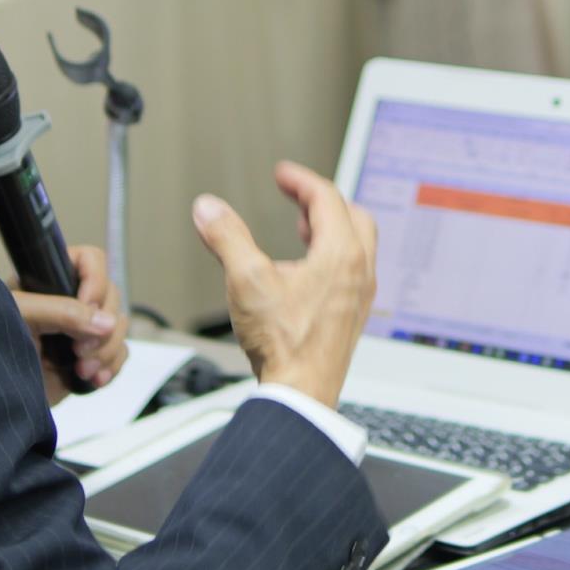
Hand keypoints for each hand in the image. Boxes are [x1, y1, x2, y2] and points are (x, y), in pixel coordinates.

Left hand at [11, 244, 128, 406]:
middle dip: (102, 328)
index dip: (96, 281)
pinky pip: (119, 353)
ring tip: (82, 369)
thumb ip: (61, 312)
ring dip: (107, 350)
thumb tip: (106, 321)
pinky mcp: (88, 357)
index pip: (90, 261)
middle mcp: (68, 300)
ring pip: (118, 327)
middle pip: (111, 297)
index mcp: (49, 280)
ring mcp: (80, 330)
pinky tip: (93, 379)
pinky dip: (111, 367)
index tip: (87, 307)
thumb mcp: (21, 318)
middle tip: (79, 350)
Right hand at [190, 162, 377, 410]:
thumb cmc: (285, 344)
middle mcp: (360, 272)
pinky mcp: (352, 316)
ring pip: (357, 244)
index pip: (327, 198)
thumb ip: (226, 238)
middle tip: (297, 196)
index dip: (301, 180)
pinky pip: (353, 271)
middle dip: (323, 201)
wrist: (302, 394)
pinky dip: (333, 256)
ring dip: (331, 228)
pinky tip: (306, 273)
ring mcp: (360, 296)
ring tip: (302, 230)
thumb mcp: (246, 280)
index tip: (283, 174)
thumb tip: (209, 209)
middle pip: (353, 216)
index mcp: (342, 254)